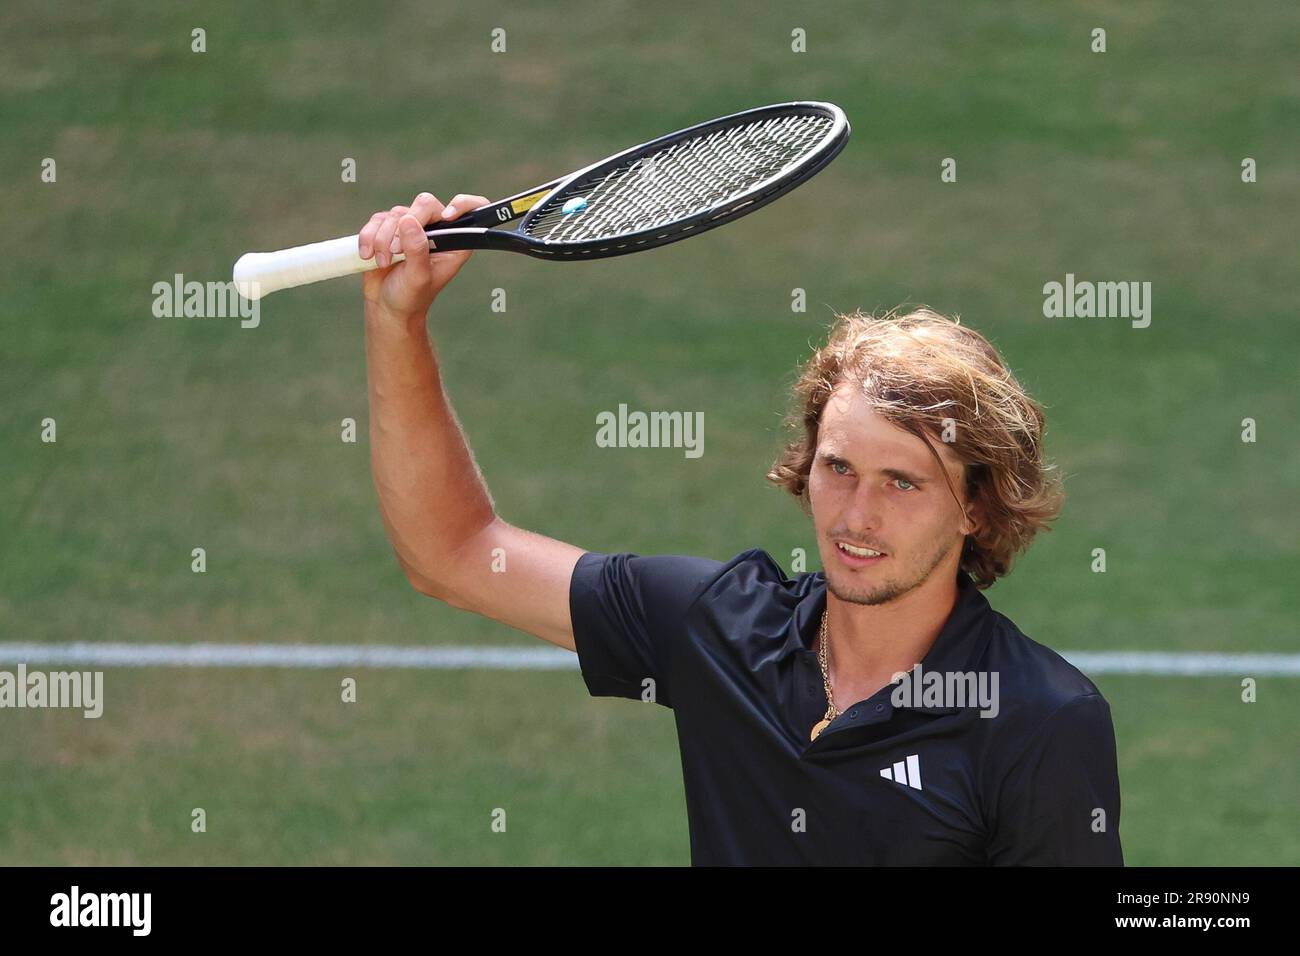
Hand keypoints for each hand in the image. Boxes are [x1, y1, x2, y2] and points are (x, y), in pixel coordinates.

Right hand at [358, 192, 489, 320]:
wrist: (387, 307)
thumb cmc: (410, 297)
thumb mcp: (418, 277)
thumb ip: (417, 250)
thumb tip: (408, 221)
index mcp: (454, 242)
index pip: (469, 211)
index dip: (462, 205)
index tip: (447, 216)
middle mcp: (436, 230)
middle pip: (424, 204)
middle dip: (404, 227)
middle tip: (396, 252)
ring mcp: (412, 227)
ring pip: (396, 213)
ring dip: (383, 238)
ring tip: (383, 262)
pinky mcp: (389, 228)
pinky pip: (378, 219)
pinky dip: (369, 236)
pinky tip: (369, 255)